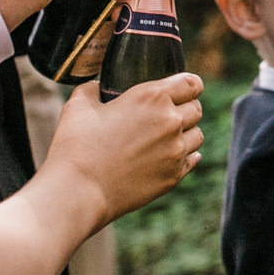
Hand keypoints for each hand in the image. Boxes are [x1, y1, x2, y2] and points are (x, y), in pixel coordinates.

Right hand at [45, 73, 205, 225]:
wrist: (79, 191)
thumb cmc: (76, 147)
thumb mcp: (78, 106)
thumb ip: (92, 89)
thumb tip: (96, 87)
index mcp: (152, 98)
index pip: (191, 83)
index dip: (189, 85)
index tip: (183, 89)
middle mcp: (171, 122)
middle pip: (196, 109)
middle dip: (185, 108)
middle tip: (169, 113)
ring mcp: (175, 151)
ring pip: (197, 135)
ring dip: (186, 133)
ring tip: (167, 136)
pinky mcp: (173, 176)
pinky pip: (191, 159)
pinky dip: (184, 155)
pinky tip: (169, 155)